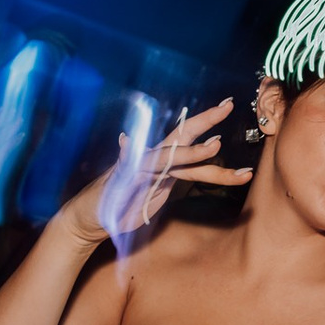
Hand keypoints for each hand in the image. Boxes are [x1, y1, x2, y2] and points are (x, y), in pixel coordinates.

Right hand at [57, 96, 249, 244]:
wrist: (91, 219)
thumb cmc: (123, 208)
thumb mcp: (154, 198)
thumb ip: (169, 185)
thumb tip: (182, 172)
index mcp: (164, 165)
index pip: (193, 147)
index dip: (214, 137)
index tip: (234, 119)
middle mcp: (152, 160)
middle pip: (183, 138)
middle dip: (206, 122)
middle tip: (228, 105)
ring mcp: (136, 167)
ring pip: (167, 156)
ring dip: (191, 152)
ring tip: (215, 146)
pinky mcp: (120, 179)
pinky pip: (130, 166)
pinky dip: (132, 155)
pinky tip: (129, 143)